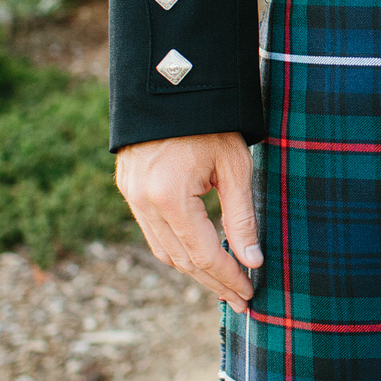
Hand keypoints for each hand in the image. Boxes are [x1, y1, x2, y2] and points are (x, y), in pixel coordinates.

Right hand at [115, 132, 261, 310]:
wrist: (170, 81)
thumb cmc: (212, 120)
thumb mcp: (235, 166)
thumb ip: (242, 217)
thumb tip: (253, 261)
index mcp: (168, 197)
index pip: (203, 254)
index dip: (228, 277)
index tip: (251, 294)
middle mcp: (142, 201)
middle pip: (180, 260)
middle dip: (213, 281)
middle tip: (241, 299)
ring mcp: (130, 195)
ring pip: (162, 250)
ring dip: (193, 270)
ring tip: (225, 283)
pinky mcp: (128, 187)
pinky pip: (152, 231)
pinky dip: (177, 248)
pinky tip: (200, 255)